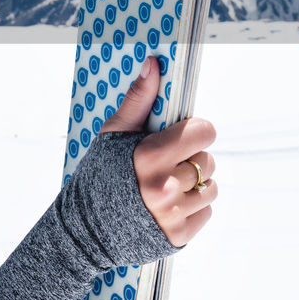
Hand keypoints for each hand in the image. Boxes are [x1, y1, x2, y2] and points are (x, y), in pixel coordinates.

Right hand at [100, 56, 217, 247]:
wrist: (87, 228)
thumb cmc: (101, 173)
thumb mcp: (114, 134)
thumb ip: (139, 99)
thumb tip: (154, 63)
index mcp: (150, 156)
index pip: (203, 132)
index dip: (196, 131)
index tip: (183, 136)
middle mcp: (165, 187)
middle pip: (209, 160)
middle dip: (192, 159)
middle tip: (168, 164)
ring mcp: (173, 214)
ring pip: (211, 187)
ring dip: (196, 185)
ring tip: (170, 185)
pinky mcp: (179, 236)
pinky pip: (206, 212)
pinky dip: (193, 208)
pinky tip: (170, 206)